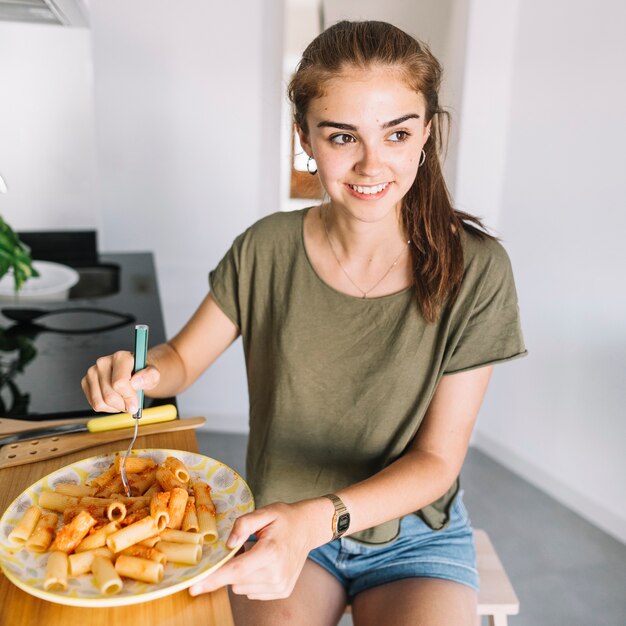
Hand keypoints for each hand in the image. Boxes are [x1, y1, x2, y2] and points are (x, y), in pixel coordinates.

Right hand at [81, 350, 159, 413]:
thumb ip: (150, 376)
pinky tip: (116, 399)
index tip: (136, 404)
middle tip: (132, 403)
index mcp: (121, 357)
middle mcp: (103, 362)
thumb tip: (136, 382)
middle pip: (109, 396)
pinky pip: (94, 404)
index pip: (119, 383)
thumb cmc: (143, 374)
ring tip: (124, 400)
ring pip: (100, 402)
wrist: (136, 374)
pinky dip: (107, 408)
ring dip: (115, 407)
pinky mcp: (86, 382)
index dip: (129, 398)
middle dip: (123, 404)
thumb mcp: (154, 374)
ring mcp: (92, 372)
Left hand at [189, 499, 332, 600]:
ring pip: (241, 588)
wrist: (308, 528)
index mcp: (271, 552)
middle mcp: (276, 573)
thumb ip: (243, 525)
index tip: (193, 588)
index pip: (236, 570)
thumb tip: (228, 544)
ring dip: (243, 573)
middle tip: (248, 547)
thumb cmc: (284, 518)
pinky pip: (252, 592)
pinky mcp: (281, 591)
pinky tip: (264, 564)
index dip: (213, 579)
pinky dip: (252, 579)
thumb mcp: (264, 512)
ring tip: (258, 554)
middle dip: (233, 566)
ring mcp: (280, 585)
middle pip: (235, 580)